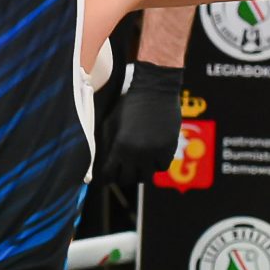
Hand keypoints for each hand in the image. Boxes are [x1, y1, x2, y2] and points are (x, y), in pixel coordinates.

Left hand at [93, 62, 185, 182]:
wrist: (155, 90)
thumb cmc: (129, 103)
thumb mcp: (111, 121)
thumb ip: (106, 142)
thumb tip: (101, 161)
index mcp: (120, 147)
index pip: (110, 174)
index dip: (106, 177)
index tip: (106, 176)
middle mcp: (138, 153)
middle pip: (128, 179)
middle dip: (122, 177)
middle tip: (121, 172)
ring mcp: (155, 152)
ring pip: (147, 176)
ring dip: (141, 172)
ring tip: (138, 165)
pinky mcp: (169, 148)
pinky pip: (162, 166)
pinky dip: (156, 165)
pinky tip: (152, 157)